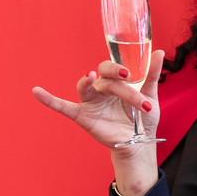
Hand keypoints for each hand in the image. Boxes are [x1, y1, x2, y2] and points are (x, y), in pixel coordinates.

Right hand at [32, 49, 165, 151]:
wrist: (140, 143)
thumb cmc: (143, 118)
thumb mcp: (151, 95)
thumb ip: (152, 74)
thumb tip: (159, 52)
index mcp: (117, 82)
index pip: (115, 69)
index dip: (120, 69)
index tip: (130, 74)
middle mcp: (102, 88)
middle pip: (105, 78)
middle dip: (118, 83)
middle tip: (127, 81)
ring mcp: (91, 102)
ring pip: (87, 87)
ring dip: (89, 82)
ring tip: (92, 76)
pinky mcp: (83, 116)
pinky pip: (63, 106)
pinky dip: (49, 100)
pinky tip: (36, 91)